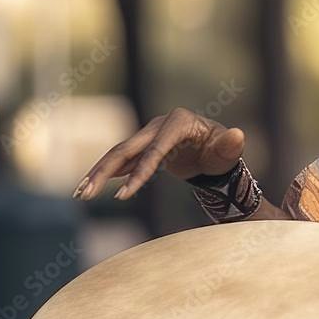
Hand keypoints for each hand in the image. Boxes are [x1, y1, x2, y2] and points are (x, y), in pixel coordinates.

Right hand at [71, 108, 245, 201]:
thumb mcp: (228, 151)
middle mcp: (158, 125)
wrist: (215, 152)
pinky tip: (91, 185)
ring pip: (119, 154)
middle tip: (84, 193)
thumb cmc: (222, 152)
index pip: (154, 151)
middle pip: (127, 149)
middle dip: (103, 172)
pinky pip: (122, 159)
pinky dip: (106, 172)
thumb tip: (237, 135)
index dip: (139, 173)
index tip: (124, 196)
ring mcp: (149, 134)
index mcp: (178, 122)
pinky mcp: (144, 146)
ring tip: (80, 193)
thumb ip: (230, 146)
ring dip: (98, 173)